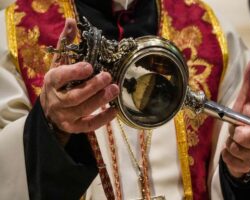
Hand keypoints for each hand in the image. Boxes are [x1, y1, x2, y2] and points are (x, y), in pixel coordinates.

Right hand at [40, 19, 118, 133]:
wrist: (49, 110)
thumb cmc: (58, 84)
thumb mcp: (59, 63)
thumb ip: (66, 44)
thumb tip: (72, 21)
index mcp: (52, 82)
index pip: (60, 77)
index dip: (74, 72)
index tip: (90, 67)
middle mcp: (56, 100)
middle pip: (75, 96)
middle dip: (93, 87)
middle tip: (108, 77)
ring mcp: (65, 116)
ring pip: (83, 109)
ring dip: (100, 100)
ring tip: (115, 89)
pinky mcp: (73, 127)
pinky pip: (88, 125)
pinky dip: (102, 119)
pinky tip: (114, 111)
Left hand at [221, 59, 249, 177]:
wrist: (239, 145)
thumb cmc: (242, 121)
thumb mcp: (244, 102)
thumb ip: (249, 84)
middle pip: (246, 138)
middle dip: (236, 133)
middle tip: (236, 130)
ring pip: (235, 148)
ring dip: (230, 143)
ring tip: (234, 140)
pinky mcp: (244, 165)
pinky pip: (229, 158)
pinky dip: (226, 153)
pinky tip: (231, 150)